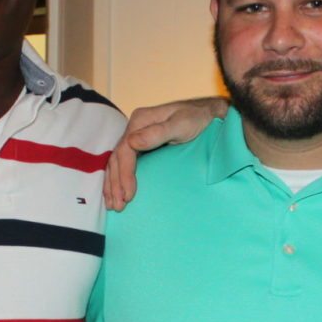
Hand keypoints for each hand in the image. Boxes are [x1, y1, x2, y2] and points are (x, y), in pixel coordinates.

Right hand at [103, 97, 227, 210]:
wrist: (208, 115)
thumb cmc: (197, 119)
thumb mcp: (181, 124)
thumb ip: (158, 133)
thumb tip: (132, 143)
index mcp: (141, 121)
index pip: (125, 150)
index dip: (125, 174)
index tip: (129, 195)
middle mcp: (135, 128)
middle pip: (118, 158)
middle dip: (116, 184)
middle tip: (119, 206)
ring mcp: (137, 137)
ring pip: (117, 163)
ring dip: (113, 185)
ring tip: (114, 205)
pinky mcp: (141, 146)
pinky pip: (125, 164)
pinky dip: (119, 180)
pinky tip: (117, 193)